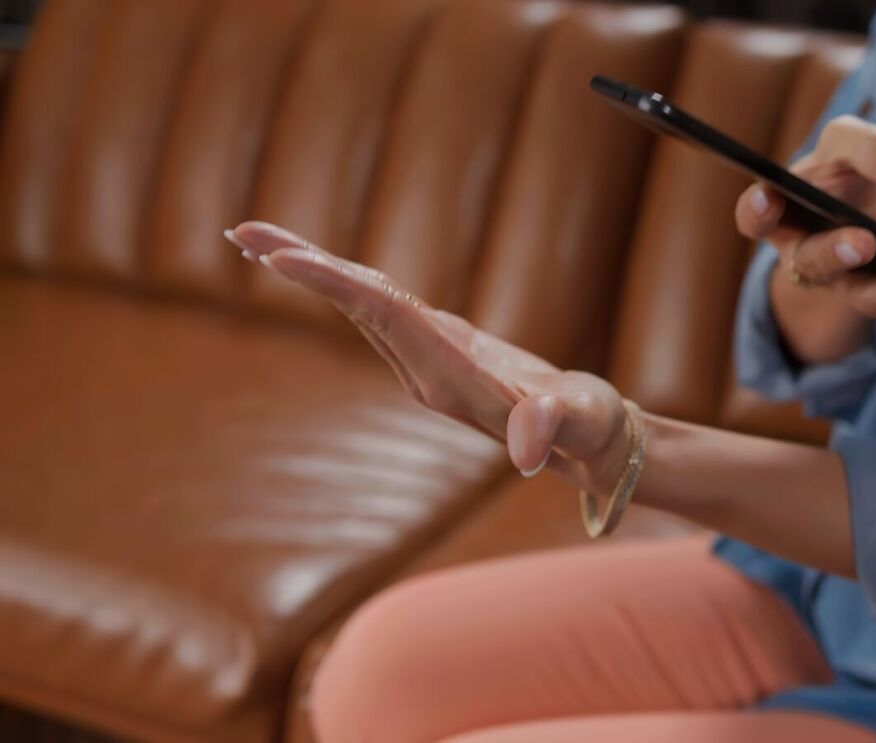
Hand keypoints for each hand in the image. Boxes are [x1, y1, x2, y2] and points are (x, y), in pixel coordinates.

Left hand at [224, 222, 630, 493]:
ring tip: (258, 239)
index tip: (277, 259)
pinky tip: (323, 266)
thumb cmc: (592, 429)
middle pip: (354, 307)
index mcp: (449, 376)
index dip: (333, 283)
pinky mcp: (439, 354)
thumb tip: (526, 447)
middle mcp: (426, 372)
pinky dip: (346, 282)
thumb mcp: (582, 421)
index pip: (382, 316)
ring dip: (314, 271)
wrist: (588, 449)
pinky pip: (380, 310)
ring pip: (361, 306)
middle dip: (300, 268)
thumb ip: (553, 424)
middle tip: (238, 228)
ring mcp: (428, 364)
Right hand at [733, 116, 875, 360]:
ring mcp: (853, 282)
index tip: (767, 196)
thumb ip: (870, 146)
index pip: (757, 219)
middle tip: (861, 241)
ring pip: (872, 297)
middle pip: (814, 267)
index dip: (757, 211)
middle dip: (836, 255)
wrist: (870, 196)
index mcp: (785, 216)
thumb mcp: (850, 140)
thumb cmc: (846, 169)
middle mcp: (811, 258)